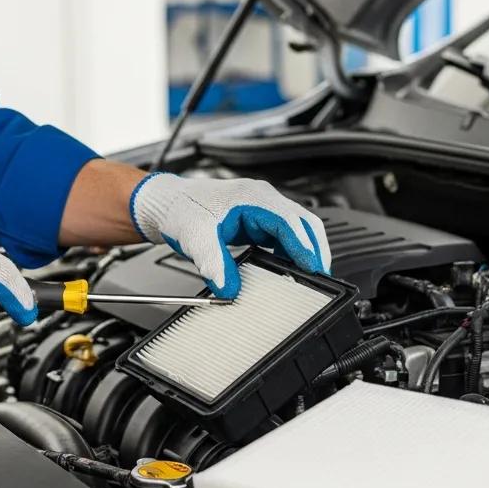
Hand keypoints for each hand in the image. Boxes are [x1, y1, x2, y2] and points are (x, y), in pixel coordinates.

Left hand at [129, 173, 330, 297]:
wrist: (167, 203)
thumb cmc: (181, 209)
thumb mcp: (196, 238)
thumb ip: (214, 263)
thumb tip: (230, 290)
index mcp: (253, 197)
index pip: (290, 222)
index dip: (305, 247)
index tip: (314, 269)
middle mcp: (263, 200)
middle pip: (303, 224)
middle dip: (315, 250)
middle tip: (321, 279)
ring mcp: (262, 209)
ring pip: (297, 230)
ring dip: (305, 252)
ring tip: (309, 278)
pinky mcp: (258, 221)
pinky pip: (283, 236)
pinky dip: (291, 252)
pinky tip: (288, 269)